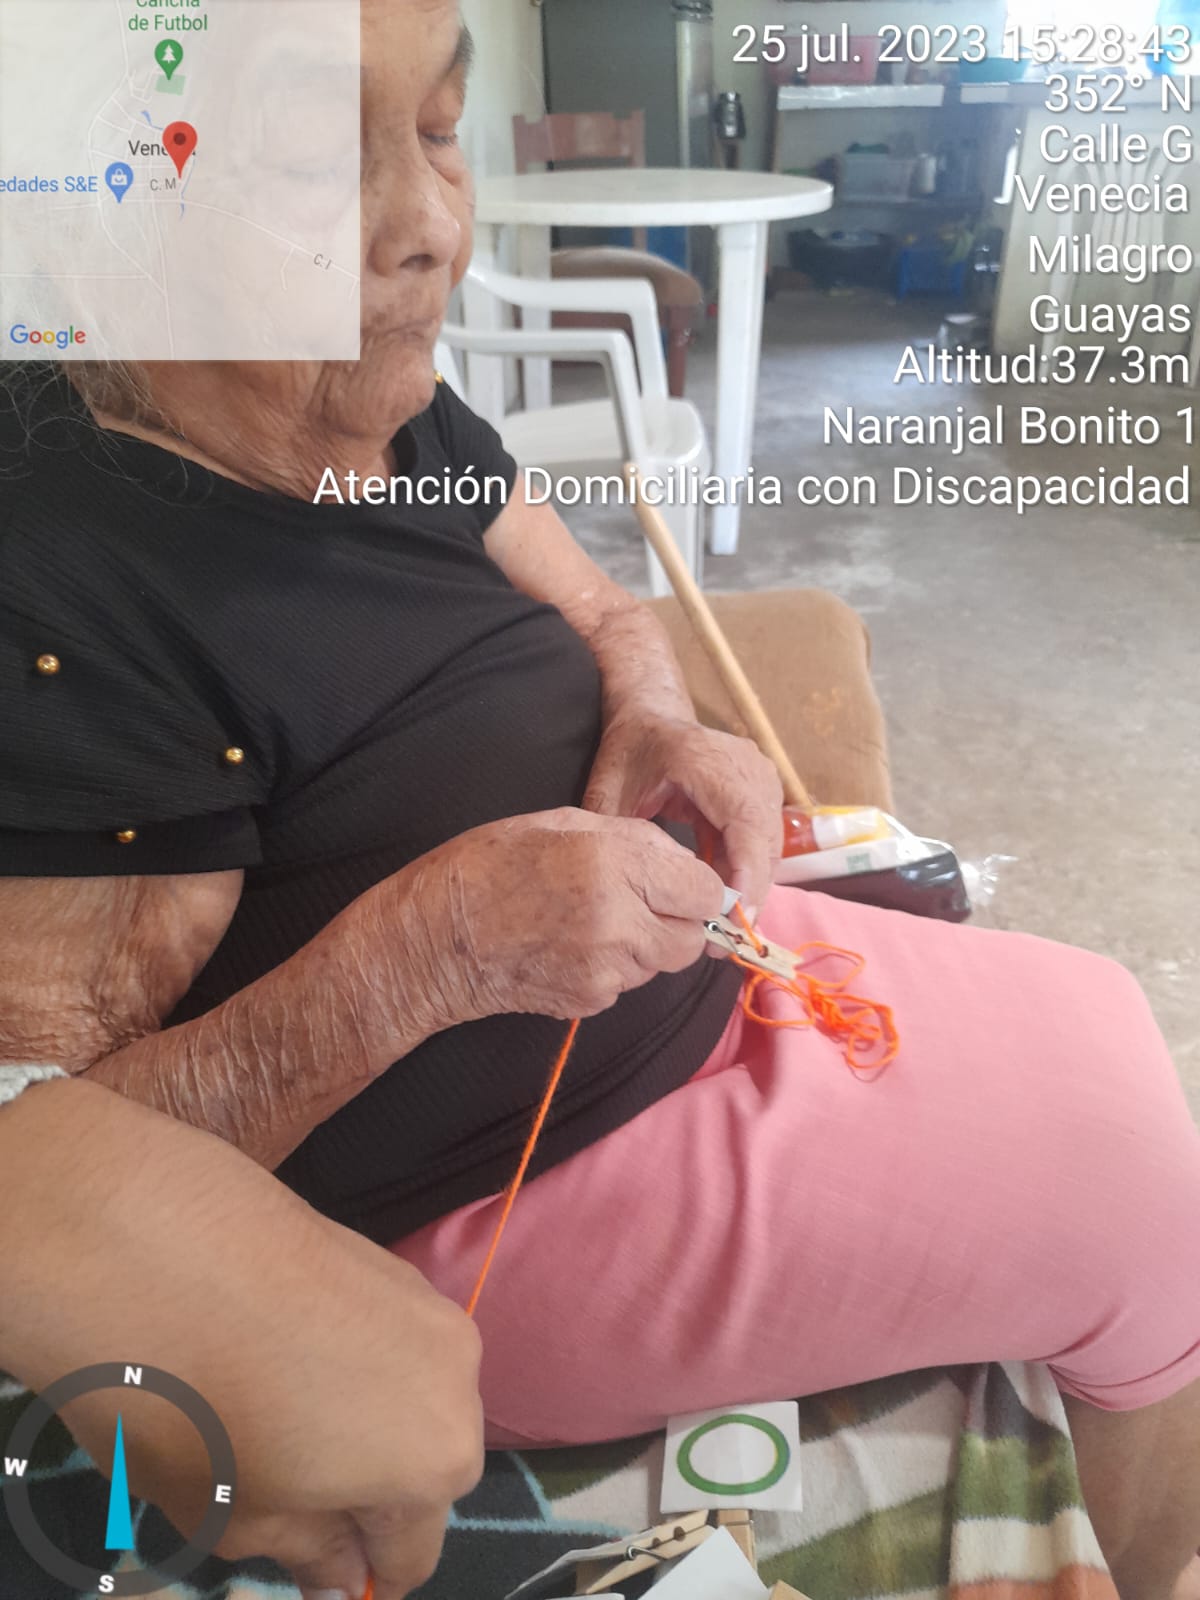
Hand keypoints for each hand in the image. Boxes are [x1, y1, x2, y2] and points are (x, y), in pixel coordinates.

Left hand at [1, 1081, 482, 1599]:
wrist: (149, 1240)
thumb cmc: (192, 1405)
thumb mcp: (232, 1516)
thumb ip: (304, 1547)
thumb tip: (340, 1569)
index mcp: (434, 1458)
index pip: (410, 1554)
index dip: (351, 1571)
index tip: (296, 1563)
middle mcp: (455, 1375)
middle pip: (419, 1464)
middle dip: (360, 1488)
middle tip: (269, 1484)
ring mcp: (421, 1301)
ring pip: (400, 1393)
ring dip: (350, 1416)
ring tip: (260, 1408)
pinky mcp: (380, 1252)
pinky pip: (375, 1335)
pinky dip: (335, 1357)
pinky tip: (261, 1350)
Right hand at [403, 807, 725, 1024]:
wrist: (436, 938)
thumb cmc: (489, 866)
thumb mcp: (563, 824)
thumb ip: (635, 841)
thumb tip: (684, 862)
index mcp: (616, 865)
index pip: (705, 891)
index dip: (699, 888)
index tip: (683, 885)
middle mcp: (619, 921)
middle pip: (692, 939)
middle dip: (679, 922)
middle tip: (646, 904)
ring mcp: (605, 969)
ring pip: (661, 964)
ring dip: (646, 945)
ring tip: (597, 921)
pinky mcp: (589, 1002)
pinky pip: (627, 985)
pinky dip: (614, 968)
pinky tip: (574, 946)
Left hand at [583, 713, 782, 919]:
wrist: (652, 714)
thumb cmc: (631, 750)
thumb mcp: (610, 790)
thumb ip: (616, 836)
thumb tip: (624, 890)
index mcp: (705, 759)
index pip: (743, 820)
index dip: (746, 870)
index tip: (735, 914)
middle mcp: (744, 765)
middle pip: (765, 838)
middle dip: (752, 891)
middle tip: (727, 938)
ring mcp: (759, 776)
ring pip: (770, 844)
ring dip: (751, 885)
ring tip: (722, 926)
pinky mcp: (762, 791)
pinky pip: (763, 840)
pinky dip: (746, 870)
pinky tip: (722, 898)